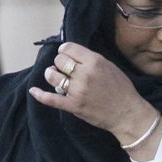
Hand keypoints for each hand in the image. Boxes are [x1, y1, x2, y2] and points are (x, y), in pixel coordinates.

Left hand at [28, 43, 161, 156]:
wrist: (127, 113)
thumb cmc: (121, 89)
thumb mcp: (109, 66)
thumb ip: (90, 59)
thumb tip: (72, 55)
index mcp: (94, 61)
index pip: (67, 48)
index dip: (64, 51)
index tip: (66, 56)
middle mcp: (84, 74)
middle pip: (59, 61)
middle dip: (59, 63)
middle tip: (64, 69)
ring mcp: (77, 91)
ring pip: (53, 76)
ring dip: (52, 75)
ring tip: (56, 77)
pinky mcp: (73, 106)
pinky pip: (51, 99)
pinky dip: (40, 95)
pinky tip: (34, 91)